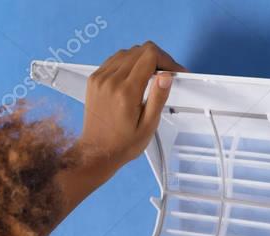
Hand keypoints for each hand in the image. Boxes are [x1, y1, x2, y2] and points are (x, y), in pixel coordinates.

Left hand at [77, 41, 186, 172]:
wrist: (97, 151)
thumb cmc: (123, 143)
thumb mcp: (148, 125)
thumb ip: (158, 97)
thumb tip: (166, 75)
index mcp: (126, 91)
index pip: (150, 55)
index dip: (167, 59)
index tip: (174, 71)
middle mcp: (111, 80)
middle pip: (140, 50)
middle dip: (157, 59)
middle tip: (166, 75)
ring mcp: (100, 78)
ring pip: (127, 52)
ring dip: (142, 59)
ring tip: (151, 76)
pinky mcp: (94, 79)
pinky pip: (114, 60)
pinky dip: (128, 63)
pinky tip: (134, 77)